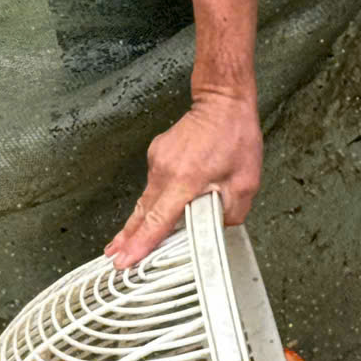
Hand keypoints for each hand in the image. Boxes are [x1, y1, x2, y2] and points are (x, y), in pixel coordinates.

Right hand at [107, 91, 263, 267]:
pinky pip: (155, 184)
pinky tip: (158, 208)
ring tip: (128, 241)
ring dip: (142, 219)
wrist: (221, 101)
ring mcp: (158, 160)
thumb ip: (230, 212)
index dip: (141, 243)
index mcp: (185, 180)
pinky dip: (156, 198)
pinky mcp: (157, 154)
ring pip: (148, 199)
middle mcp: (165, 170)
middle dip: (128, 238)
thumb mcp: (245, 182)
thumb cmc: (235, 137)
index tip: (125, 259)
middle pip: (143, 213)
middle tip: (114, 258)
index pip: (158, 220)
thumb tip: (216, 226)